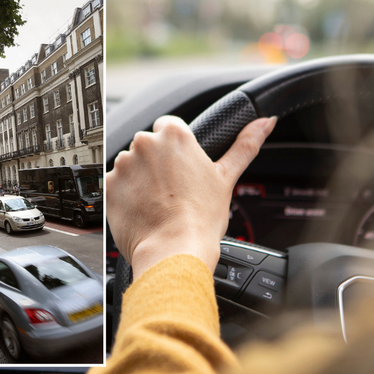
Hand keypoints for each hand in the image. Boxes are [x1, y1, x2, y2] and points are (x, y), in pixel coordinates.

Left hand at [107, 115, 276, 279]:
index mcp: (175, 135)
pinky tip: (141, 211)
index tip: (180, 169)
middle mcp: (145, 144)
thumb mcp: (227, 178)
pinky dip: (124, 196)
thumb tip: (265, 122)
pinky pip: (115, 185)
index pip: (169, 126)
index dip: (175, 150)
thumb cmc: (201, 219)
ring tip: (156, 204)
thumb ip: (245, 145)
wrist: (174, 252)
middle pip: (148, 146)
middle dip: (156, 165)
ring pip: (130, 166)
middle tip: (171, 191)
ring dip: (139, 180)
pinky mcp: (108, 186)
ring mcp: (123, 164)